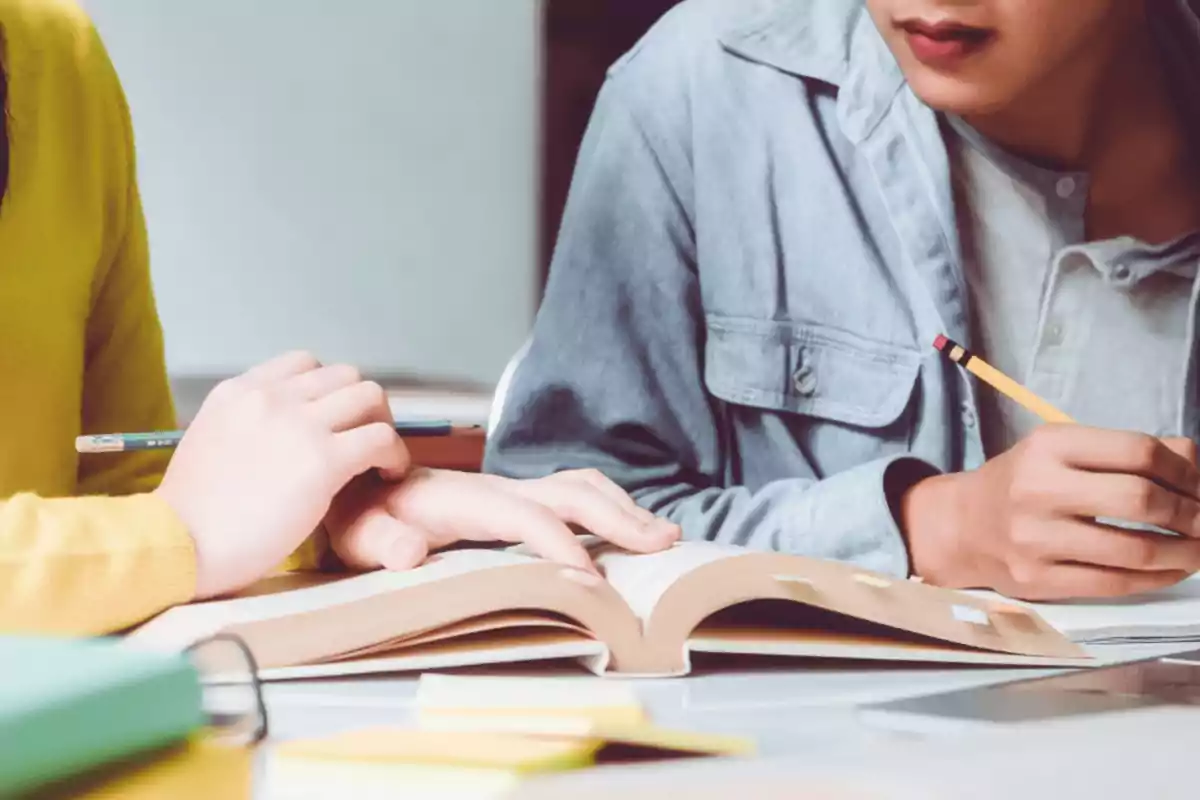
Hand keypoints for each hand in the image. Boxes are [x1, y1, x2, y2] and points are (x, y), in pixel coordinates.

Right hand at [154, 352, 408, 598]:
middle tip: (364, 442)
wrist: (178, 546)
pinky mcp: (323, 460)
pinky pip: (381, 438)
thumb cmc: (191, 514)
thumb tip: (274, 434)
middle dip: (363, 406)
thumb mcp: (211, 442)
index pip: (304, 364)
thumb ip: (246, 426)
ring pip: (370, 396)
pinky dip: (393, 455)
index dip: (329, 391)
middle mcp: (271, 397)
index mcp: (240, 391)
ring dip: (383, 426)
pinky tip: (387, 476)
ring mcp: (299, 425)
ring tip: (379, 460)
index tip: (334, 422)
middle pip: (345, 375)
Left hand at [323, 468, 681, 575]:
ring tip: (663, 536)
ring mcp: (510, 492)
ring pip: (580, 487)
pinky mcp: (515, 501)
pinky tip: (629, 529)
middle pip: (571, 492)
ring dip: (623, 509)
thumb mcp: (357, 533)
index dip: (559, 543)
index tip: (590, 579)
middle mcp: (496, 489)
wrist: (357, 485)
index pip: (525, 515)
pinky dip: (610, 508)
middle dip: (619, 518)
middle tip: (663, 544)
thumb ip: (381, 542)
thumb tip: (412, 552)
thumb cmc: (359, 515)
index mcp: (465, 498)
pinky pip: (572, 496)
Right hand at [900, 426, 1199, 599]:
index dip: (1185, 470)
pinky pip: (1114, 583)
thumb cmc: (1022, 482)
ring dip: (1183, 552)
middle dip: (1191, 514)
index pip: (1138, 452)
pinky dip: (1157, 578)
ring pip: (1133, 550)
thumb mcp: (1063, 450)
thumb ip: (1127, 451)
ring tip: (1199, 549)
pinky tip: (1172, 570)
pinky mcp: (1037, 580)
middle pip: (1141, 500)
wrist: (961, 526)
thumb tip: (1196, 461)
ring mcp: (1035, 539)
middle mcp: (1038, 489)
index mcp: (1049, 447)